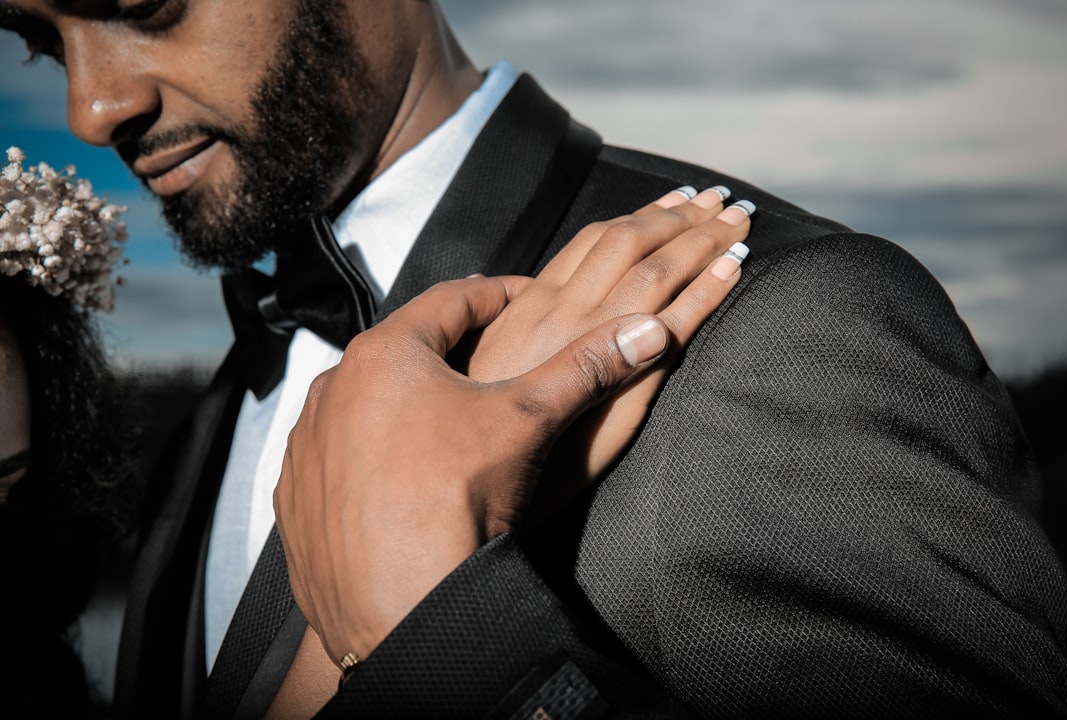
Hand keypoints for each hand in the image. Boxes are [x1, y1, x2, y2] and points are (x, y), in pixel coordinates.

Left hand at [275, 275, 678, 665]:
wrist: (401, 607)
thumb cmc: (455, 500)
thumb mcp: (528, 421)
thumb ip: (586, 367)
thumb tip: (645, 331)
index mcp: (383, 355)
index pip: (452, 301)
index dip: (499, 295)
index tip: (526, 298)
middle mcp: (331, 391)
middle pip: (405, 353)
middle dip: (452, 353)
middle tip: (494, 362)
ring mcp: (306, 448)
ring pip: (365, 407)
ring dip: (404, 407)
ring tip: (448, 428)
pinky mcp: (295, 500)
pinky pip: (336, 462)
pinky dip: (369, 460)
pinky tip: (402, 482)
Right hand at [464, 186, 753, 517]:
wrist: (478, 476)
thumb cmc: (484, 426)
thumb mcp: (494, 363)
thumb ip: (526, 324)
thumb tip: (541, 292)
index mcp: (532, 303)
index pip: (597, 239)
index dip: (644, 215)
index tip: (677, 200)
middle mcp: (562, 311)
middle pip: (632, 243)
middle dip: (682, 218)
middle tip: (720, 199)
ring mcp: (592, 343)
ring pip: (656, 271)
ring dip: (703, 240)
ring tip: (738, 222)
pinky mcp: (621, 383)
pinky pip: (674, 323)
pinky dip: (708, 290)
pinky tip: (735, 269)